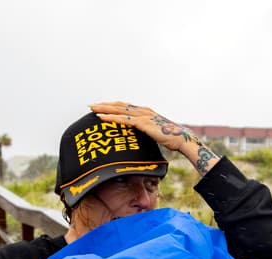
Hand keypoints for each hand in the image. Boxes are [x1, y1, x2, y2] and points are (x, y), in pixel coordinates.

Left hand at [90, 101, 219, 175]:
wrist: (180, 139)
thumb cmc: (168, 139)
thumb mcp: (152, 133)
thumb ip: (143, 133)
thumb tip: (135, 140)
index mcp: (144, 112)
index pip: (125, 106)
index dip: (112, 106)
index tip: (100, 107)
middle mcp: (143, 110)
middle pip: (119, 105)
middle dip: (104, 105)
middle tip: (91, 105)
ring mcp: (143, 116)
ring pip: (119, 110)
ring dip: (105, 109)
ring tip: (93, 109)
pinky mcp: (143, 123)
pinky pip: (124, 119)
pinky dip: (112, 118)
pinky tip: (102, 118)